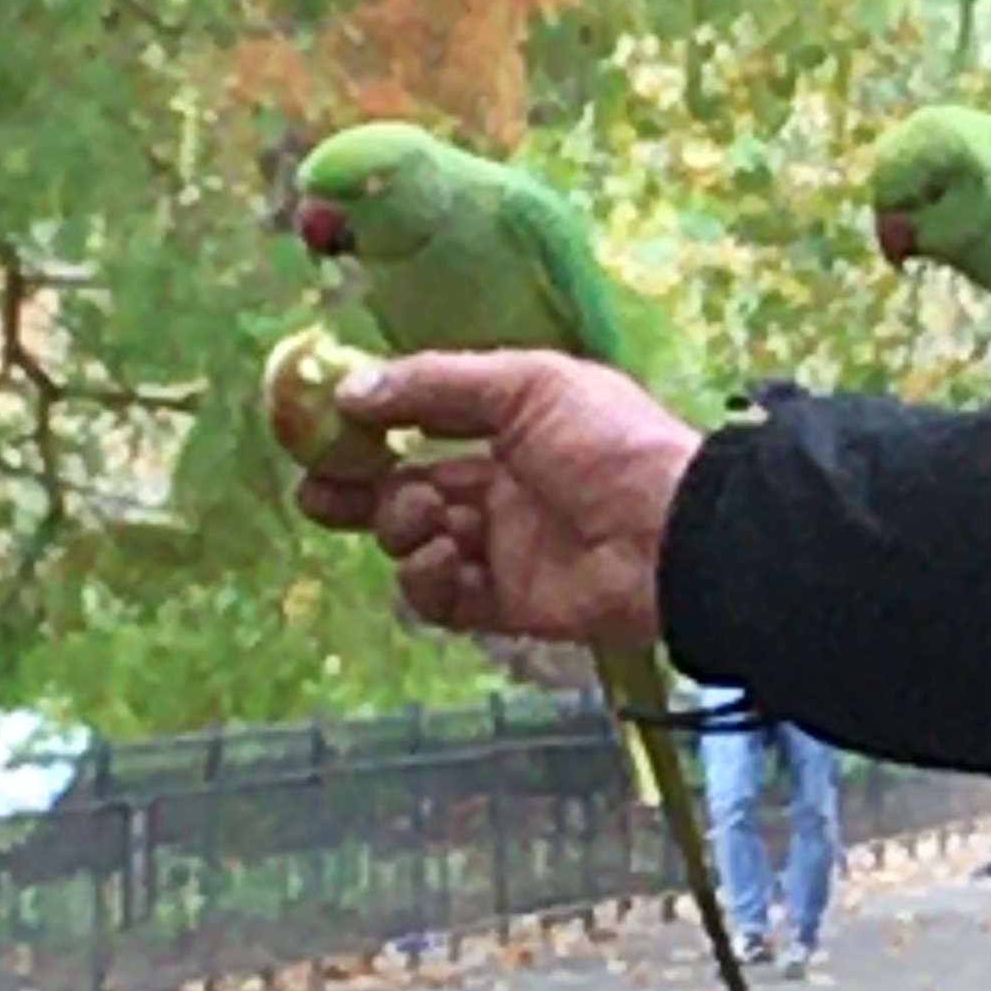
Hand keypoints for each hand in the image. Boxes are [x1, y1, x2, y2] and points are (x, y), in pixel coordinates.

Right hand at [292, 348, 700, 658]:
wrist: (673, 534)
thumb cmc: (610, 443)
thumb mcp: (527, 385)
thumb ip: (435, 385)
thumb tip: (350, 391)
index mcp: (512, 430)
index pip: (423, 429)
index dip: (371, 433)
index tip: (319, 433)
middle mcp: (503, 490)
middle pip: (405, 492)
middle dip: (356, 492)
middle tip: (317, 495)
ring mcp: (504, 550)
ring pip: (416, 544)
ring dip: (401, 529)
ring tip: (427, 520)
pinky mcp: (509, 606)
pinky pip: (442, 599)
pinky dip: (427, 581)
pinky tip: (441, 558)